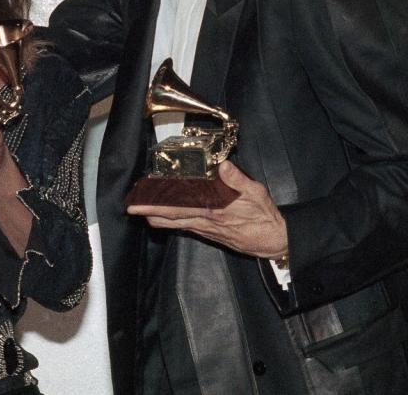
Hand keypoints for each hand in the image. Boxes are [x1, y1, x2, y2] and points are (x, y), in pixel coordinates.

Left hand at [127, 160, 288, 258]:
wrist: (276, 242)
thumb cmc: (266, 218)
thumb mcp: (257, 193)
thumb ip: (238, 179)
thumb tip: (223, 165)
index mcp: (213, 211)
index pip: (178, 208)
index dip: (157, 205)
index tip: (141, 202)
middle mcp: (206, 222)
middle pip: (171, 218)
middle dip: (150, 213)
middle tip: (132, 208)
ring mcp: (207, 230)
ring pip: (176, 224)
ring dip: (159, 218)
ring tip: (143, 211)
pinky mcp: (211, 234)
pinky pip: (187, 227)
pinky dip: (174, 222)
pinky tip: (168, 219)